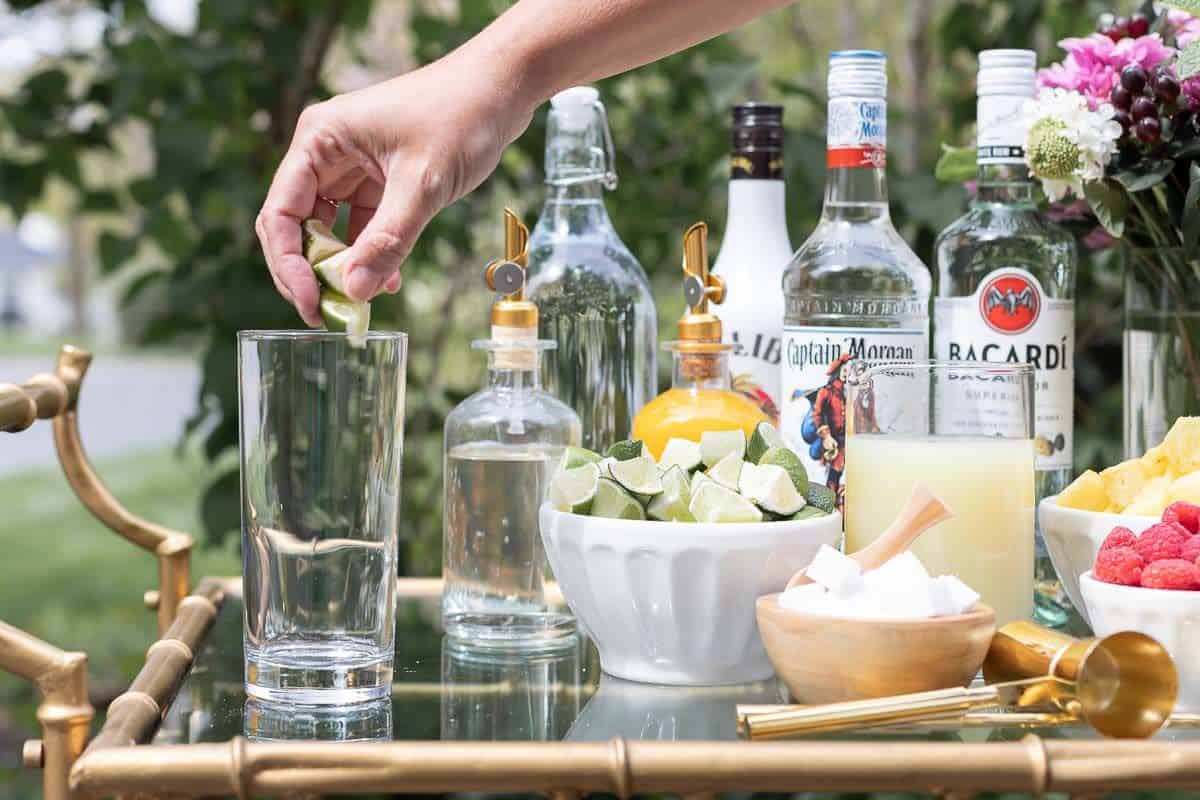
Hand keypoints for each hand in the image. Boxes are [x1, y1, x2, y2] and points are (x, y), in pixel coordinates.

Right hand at [257, 52, 533, 325]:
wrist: (502, 89)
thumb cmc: (460, 116)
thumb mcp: (422, 184)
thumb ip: (387, 240)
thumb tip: (354, 292)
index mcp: (319, 140)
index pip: (280, 213)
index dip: (289, 266)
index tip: (311, 304)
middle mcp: (326, 153)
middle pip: (297, 226)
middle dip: (311, 273)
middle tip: (329, 316)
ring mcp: (351, 166)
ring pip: (329, 231)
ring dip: (343, 269)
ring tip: (362, 304)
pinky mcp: (378, 179)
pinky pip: (361, 227)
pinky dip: (370, 255)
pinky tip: (390, 281)